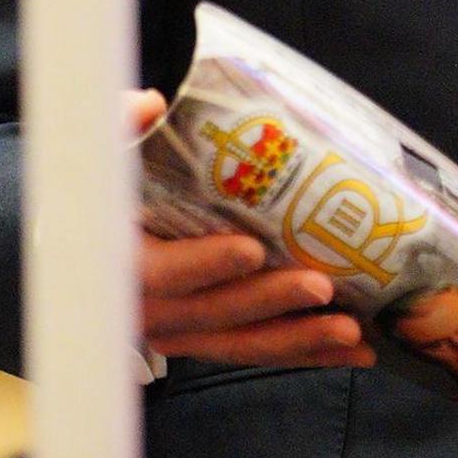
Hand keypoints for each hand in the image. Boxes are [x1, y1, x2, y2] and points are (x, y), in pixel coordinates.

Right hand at [130, 89, 372, 369]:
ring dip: (299, 341)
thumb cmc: (115, 191)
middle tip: (322, 287)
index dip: (205, 265)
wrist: (106, 235)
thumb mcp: (107, 154)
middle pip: (212, 313)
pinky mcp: (211, 337)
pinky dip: (305, 352)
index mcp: (122, 261)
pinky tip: (349, 350)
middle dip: (271, 303)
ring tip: (351, 332)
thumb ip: (120, 128)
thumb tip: (151, 105)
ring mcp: (181, 330)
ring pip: (240, 342)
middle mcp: (149, 308)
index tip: (252, 250)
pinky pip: (258, 349)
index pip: (160, 272)